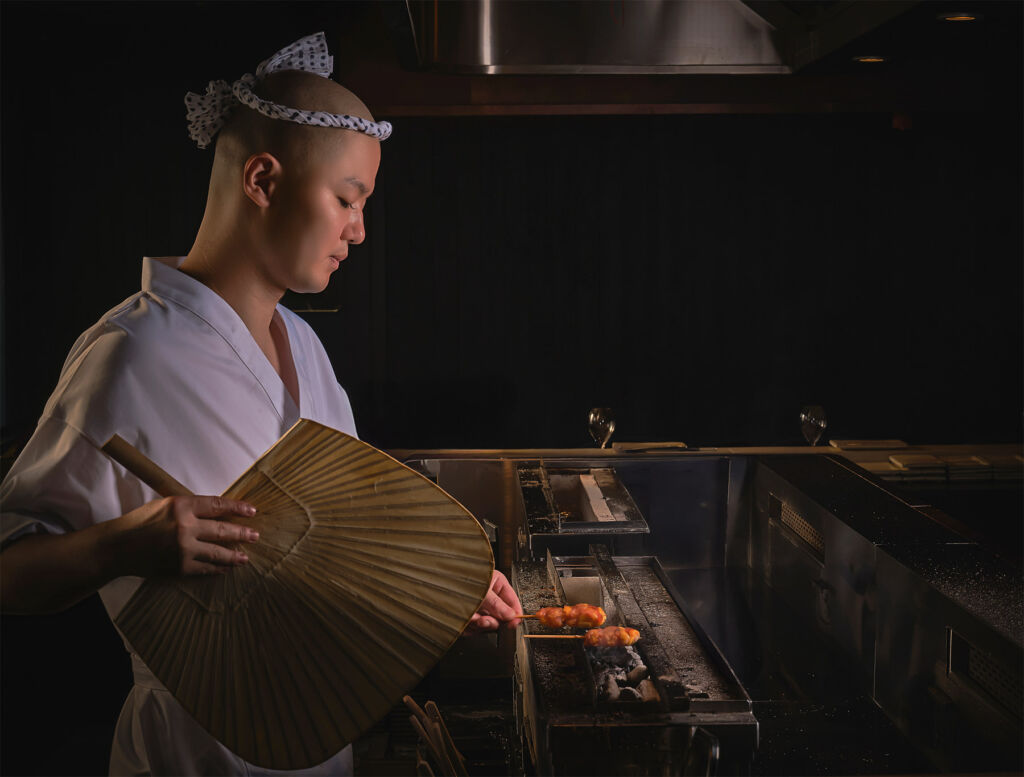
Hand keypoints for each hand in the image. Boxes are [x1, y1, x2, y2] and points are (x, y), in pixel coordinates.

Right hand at [115, 495, 258, 576]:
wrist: (118, 547)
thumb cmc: (141, 522)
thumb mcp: (166, 505)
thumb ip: (190, 508)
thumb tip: (218, 513)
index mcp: (182, 506)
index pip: (218, 505)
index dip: (237, 508)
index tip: (251, 511)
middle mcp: (185, 526)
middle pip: (223, 530)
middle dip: (242, 534)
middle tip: (255, 536)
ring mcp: (184, 548)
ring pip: (218, 552)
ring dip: (235, 555)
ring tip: (245, 557)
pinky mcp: (180, 567)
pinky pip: (205, 568)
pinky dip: (218, 568)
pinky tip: (225, 568)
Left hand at [462, 569, 522, 634]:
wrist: (434, 583)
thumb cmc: (458, 578)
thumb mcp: (482, 590)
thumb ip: (497, 604)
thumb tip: (512, 616)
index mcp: (496, 584)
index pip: (512, 601)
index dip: (515, 613)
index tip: (514, 622)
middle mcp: (489, 597)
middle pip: (500, 616)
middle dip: (491, 620)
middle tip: (484, 621)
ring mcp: (479, 608)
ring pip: (487, 624)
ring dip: (479, 623)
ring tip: (470, 617)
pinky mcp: (468, 618)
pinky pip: (474, 629)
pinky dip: (469, 626)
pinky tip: (464, 619)